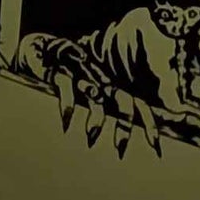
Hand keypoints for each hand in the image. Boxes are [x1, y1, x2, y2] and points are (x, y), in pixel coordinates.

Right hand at [18, 35, 160, 157]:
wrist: (44, 49)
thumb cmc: (72, 73)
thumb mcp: (94, 87)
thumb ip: (109, 104)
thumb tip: (126, 130)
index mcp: (112, 86)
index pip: (139, 105)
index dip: (150, 124)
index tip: (156, 147)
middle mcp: (102, 81)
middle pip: (122, 103)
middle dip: (124, 127)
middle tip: (120, 150)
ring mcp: (83, 76)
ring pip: (96, 99)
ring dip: (96, 121)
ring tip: (91, 140)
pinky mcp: (62, 73)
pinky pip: (67, 91)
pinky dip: (67, 109)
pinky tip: (65, 125)